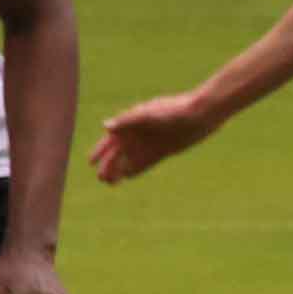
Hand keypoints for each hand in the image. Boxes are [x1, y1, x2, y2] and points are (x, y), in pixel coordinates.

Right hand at [90, 92, 214, 184]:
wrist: (201, 114)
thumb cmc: (173, 110)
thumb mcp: (149, 115)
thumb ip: (127, 121)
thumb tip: (106, 127)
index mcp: (131, 122)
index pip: (111, 139)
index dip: (100, 150)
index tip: (91, 162)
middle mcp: (139, 133)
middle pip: (119, 152)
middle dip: (109, 165)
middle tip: (101, 179)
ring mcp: (151, 142)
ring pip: (131, 159)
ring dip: (120, 169)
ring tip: (111, 183)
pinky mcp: (164, 150)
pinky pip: (146, 162)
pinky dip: (136, 169)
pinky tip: (128, 176)